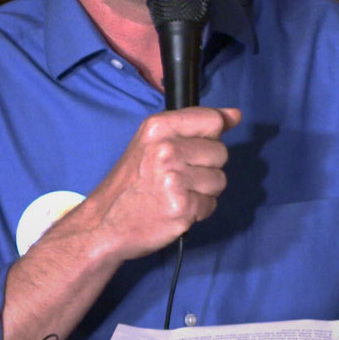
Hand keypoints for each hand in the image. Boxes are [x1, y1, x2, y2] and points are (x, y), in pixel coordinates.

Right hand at [59, 106, 241, 263]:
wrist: (103, 224)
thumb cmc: (130, 184)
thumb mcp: (152, 143)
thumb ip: (193, 126)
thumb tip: (234, 115)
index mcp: (158, 128)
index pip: (212, 119)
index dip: (212, 135)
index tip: (200, 145)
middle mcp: (167, 150)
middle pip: (221, 152)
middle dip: (206, 167)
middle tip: (177, 176)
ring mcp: (175, 179)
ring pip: (219, 180)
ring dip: (203, 190)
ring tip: (175, 193)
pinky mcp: (183, 206)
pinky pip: (211, 204)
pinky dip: (197, 210)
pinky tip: (175, 209)